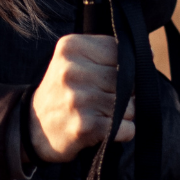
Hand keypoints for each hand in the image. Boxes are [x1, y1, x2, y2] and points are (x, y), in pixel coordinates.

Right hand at [28, 35, 134, 164]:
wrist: (32, 128)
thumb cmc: (63, 92)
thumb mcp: (74, 61)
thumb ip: (107, 53)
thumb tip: (147, 53)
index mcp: (71, 47)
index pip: (120, 51)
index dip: (126, 66)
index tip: (112, 76)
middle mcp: (72, 70)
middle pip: (127, 79)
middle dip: (126, 93)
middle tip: (103, 100)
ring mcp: (78, 98)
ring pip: (130, 106)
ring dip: (124, 114)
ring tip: (100, 114)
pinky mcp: (85, 126)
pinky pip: (127, 128)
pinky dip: (123, 132)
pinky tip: (103, 129)